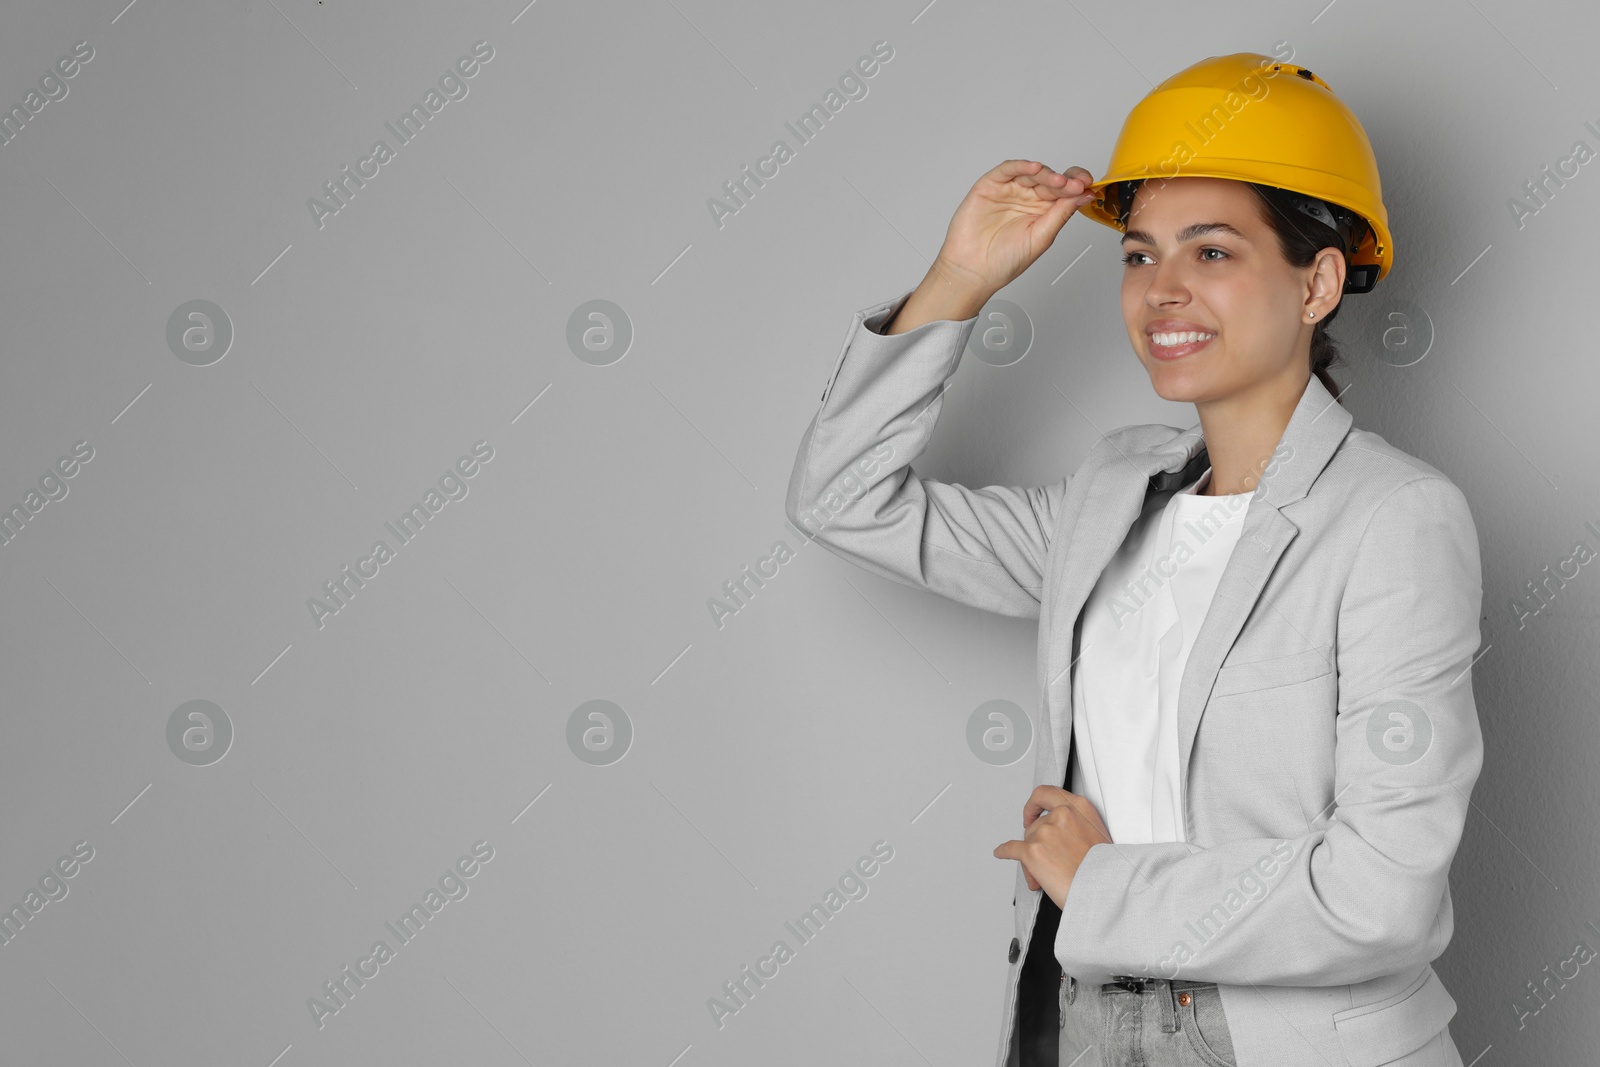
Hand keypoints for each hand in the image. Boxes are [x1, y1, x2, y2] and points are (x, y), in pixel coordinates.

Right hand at [933, 160, 1099, 298]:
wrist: (973, 271)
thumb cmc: (1004, 261)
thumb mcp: (1041, 237)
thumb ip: (1062, 214)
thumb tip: (1085, 195)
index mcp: (1043, 211)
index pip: (1064, 191)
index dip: (1076, 185)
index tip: (1087, 186)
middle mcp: (1027, 198)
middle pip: (1050, 180)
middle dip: (1064, 181)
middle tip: (1074, 186)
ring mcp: (1009, 191)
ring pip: (1031, 172)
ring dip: (1046, 174)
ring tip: (1058, 181)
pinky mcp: (990, 186)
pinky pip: (1007, 170)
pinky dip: (1021, 166)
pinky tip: (1034, 168)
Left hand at [992, 786, 1111, 909]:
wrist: (1105, 891)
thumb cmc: (1106, 870)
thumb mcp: (1099, 835)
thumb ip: (1076, 827)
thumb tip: (1058, 838)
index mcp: (1079, 808)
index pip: (1046, 794)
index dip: (1035, 804)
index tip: (1032, 812)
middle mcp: (1061, 815)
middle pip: (1036, 826)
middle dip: (1038, 845)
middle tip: (1048, 863)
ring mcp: (1045, 832)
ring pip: (1027, 842)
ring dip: (1032, 860)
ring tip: (1046, 878)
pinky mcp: (1032, 852)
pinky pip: (1011, 849)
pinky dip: (1004, 851)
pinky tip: (1001, 852)